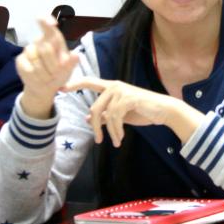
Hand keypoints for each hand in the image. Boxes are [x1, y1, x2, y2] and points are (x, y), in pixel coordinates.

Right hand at [16, 17, 78, 118]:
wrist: (44, 88)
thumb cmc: (58, 75)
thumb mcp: (68, 71)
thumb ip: (71, 63)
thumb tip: (76, 55)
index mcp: (54, 40)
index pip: (49, 28)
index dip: (47, 21)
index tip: (52, 22)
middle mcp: (40, 41)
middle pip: (46, 49)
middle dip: (53, 66)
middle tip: (56, 74)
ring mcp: (29, 50)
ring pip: (37, 62)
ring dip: (45, 74)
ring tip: (48, 78)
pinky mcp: (20, 60)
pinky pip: (29, 70)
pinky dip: (36, 78)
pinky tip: (38, 79)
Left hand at [64, 77, 202, 146]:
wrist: (163, 111)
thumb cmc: (142, 111)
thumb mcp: (120, 115)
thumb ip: (105, 115)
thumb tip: (88, 118)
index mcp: (111, 87)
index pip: (89, 82)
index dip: (74, 84)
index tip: (60, 89)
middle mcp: (114, 86)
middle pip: (94, 106)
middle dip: (95, 127)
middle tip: (98, 140)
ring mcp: (122, 90)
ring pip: (105, 114)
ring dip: (109, 132)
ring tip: (116, 141)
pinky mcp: (129, 98)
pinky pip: (115, 117)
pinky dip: (117, 130)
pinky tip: (121, 138)